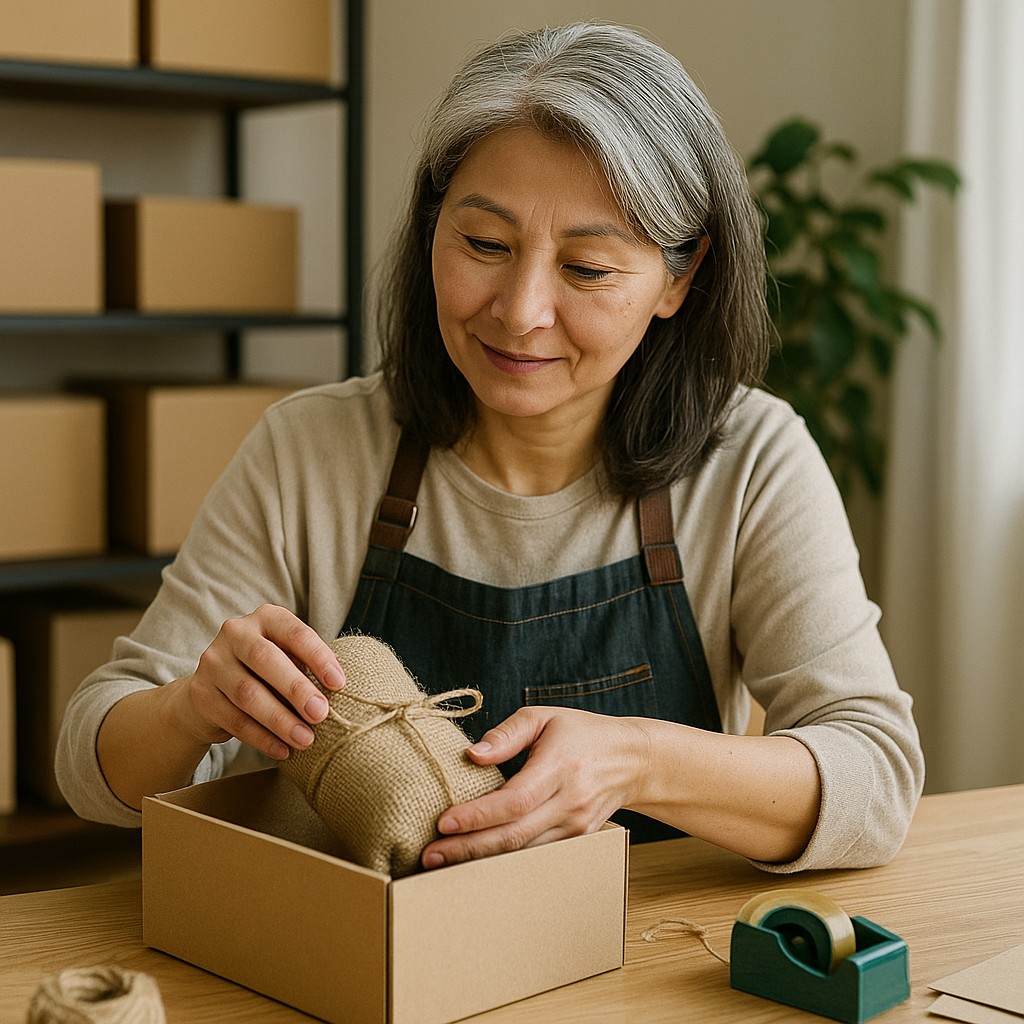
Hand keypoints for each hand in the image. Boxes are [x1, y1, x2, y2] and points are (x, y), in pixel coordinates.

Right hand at [174, 604, 344, 760]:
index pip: (295, 633)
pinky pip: (234, 720)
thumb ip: (308, 667)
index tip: (339, 683)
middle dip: (296, 688)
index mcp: (266, 618)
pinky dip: (262, 738)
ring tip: (305, 740)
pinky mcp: (201, 693)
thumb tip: (338, 692)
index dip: (318, 657)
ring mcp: (213, 662)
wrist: (213, 688)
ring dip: (280, 720)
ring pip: (247, 693)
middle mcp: (235, 633)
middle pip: (265, 659)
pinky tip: (283, 750)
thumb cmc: (267, 671)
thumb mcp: (288, 658)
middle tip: (321, 714)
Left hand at [420, 706, 648, 868]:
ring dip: (480, 860)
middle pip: (514, 835)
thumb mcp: (544, 718)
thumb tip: (472, 755)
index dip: (477, 815)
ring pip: (522, 853)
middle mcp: (570, 802)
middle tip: (428, 855)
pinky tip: (474, 861)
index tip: (443, 821)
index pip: (514, 800)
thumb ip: (507, 733)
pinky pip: (534, 855)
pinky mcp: (576, 841)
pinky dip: (502, 860)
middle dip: (468, 848)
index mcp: (561, 767)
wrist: (631, 760)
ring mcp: (576, 827)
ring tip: (440, 862)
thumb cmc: (581, 733)